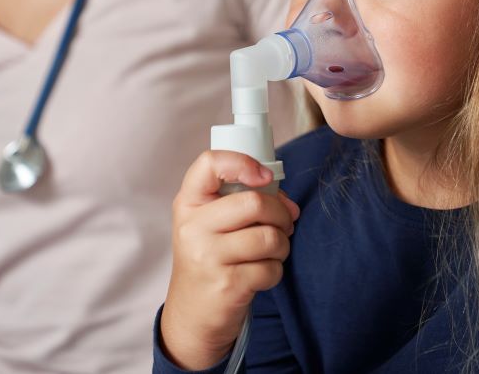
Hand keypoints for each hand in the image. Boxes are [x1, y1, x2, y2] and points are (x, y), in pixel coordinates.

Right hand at [160, 150, 299, 369]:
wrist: (192, 314)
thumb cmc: (210, 259)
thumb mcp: (210, 224)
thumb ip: (242, 201)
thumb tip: (289, 205)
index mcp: (189, 203)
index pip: (210, 163)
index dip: (243, 163)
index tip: (264, 178)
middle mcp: (193, 227)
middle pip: (254, 202)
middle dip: (281, 214)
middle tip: (284, 224)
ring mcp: (208, 257)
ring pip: (269, 237)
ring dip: (282, 244)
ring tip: (273, 250)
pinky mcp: (227, 285)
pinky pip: (271, 268)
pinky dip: (275, 270)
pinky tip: (262, 273)